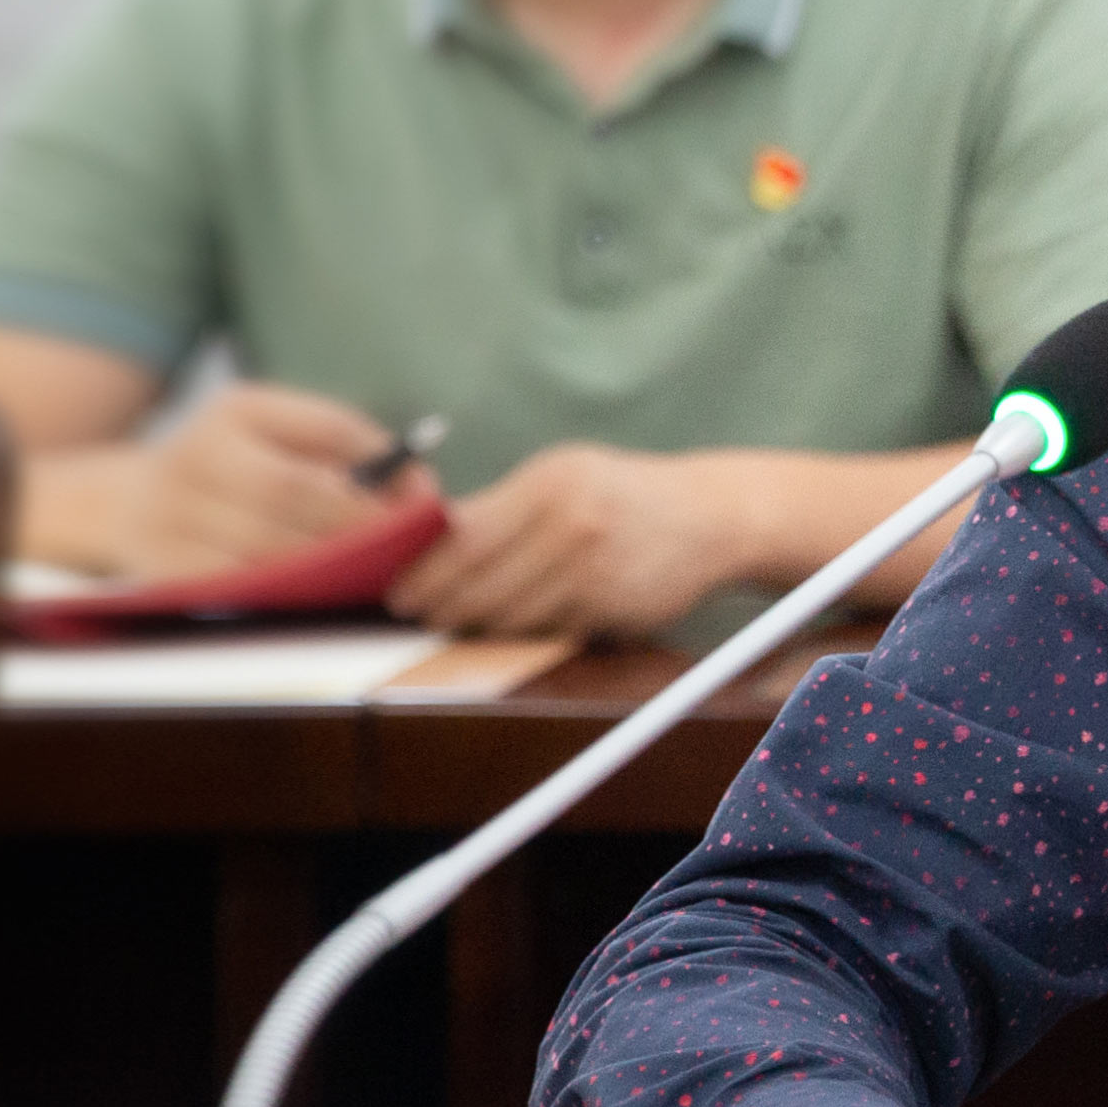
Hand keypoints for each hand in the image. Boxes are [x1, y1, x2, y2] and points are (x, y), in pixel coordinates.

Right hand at [114, 382, 414, 578]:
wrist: (128, 503)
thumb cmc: (235, 464)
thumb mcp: (278, 431)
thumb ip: (349, 446)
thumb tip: (420, 489)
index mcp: (235, 411)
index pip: (324, 430)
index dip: (382, 466)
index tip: (425, 500)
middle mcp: (196, 455)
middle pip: (290, 492)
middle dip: (357, 524)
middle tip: (406, 548)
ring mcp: (171, 513)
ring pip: (264, 547)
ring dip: (329, 565)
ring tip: (376, 574)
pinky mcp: (164, 567)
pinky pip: (239, 587)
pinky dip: (287, 593)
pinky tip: (323, 595)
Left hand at [388, 442, 747, 636]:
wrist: (710, 516)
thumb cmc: (621, 495)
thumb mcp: (565, 476)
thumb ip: (503, 507)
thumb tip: (430, 541)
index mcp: (550, 482)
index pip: (465, 538)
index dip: (424, 571)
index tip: (398, 589)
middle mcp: (572, 522)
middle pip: (481, 583)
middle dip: (441, 605)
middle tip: (419, 614)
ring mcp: (594, 568)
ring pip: (510, 615)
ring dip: (479, 624)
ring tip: (461, 619)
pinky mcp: (611, 606)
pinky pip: (548, 629)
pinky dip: (527, 629)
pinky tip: (519, 620)